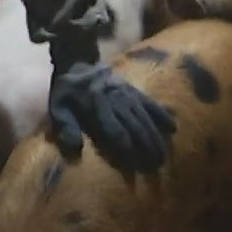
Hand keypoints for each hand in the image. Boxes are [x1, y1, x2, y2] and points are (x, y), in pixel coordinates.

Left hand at [48, 59, 175, 173]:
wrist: (78, 63)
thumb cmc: (67, 94)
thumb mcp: (58, 108)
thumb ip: (65, 127)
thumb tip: (76, 148)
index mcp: (96, 104)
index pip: (115, 130)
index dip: (125, 149)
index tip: (133, 168)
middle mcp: (116, 99)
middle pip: (134, 126)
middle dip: (146, 147)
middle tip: (155, 168)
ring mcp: (128, 93)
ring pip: (145, 117)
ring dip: (155, 137)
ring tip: (163, 157)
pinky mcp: (135, 90)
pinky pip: (151, 103)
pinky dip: (163, 115)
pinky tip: (173, 129)